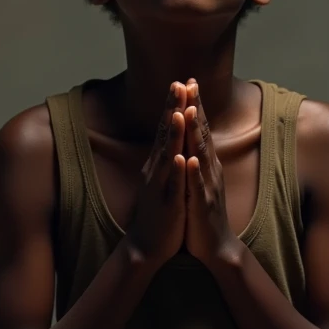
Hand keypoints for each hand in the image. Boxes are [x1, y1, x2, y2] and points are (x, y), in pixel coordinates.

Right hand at [125, 82, 187, 268]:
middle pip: (164, 134)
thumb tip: (168, 136)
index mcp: (159, 163)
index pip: (166, 128)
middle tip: (178, 83)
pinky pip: (173, 186)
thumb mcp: (161, 178)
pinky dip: (177, 171)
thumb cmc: (158, 212)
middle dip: (172, 108)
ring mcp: (161, 186)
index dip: (173, 105)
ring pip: (168, 156)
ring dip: (173, 134)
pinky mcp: (168, 205)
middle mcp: (158, 170)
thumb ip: (164, 157)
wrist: (147, 246)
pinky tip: (181, 157)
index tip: (181, 82)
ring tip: (179, 112)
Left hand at [183, 79, 239, 267]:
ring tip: (191, 111)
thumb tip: (193, 135)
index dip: (195, 104)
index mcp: (205, 163)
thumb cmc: (204, 212)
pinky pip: (197, 186)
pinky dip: (193, 172)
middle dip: (196, 108)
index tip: (188, 81)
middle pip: (203, 133)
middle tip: (190, 83)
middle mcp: (209, 169)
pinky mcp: (203, 204)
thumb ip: (198, 157)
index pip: (200, 128)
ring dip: (197, 133)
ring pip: (201, 155)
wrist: (216, 246)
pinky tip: (188, 159)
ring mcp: (207, 186)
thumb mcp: (200, 179)